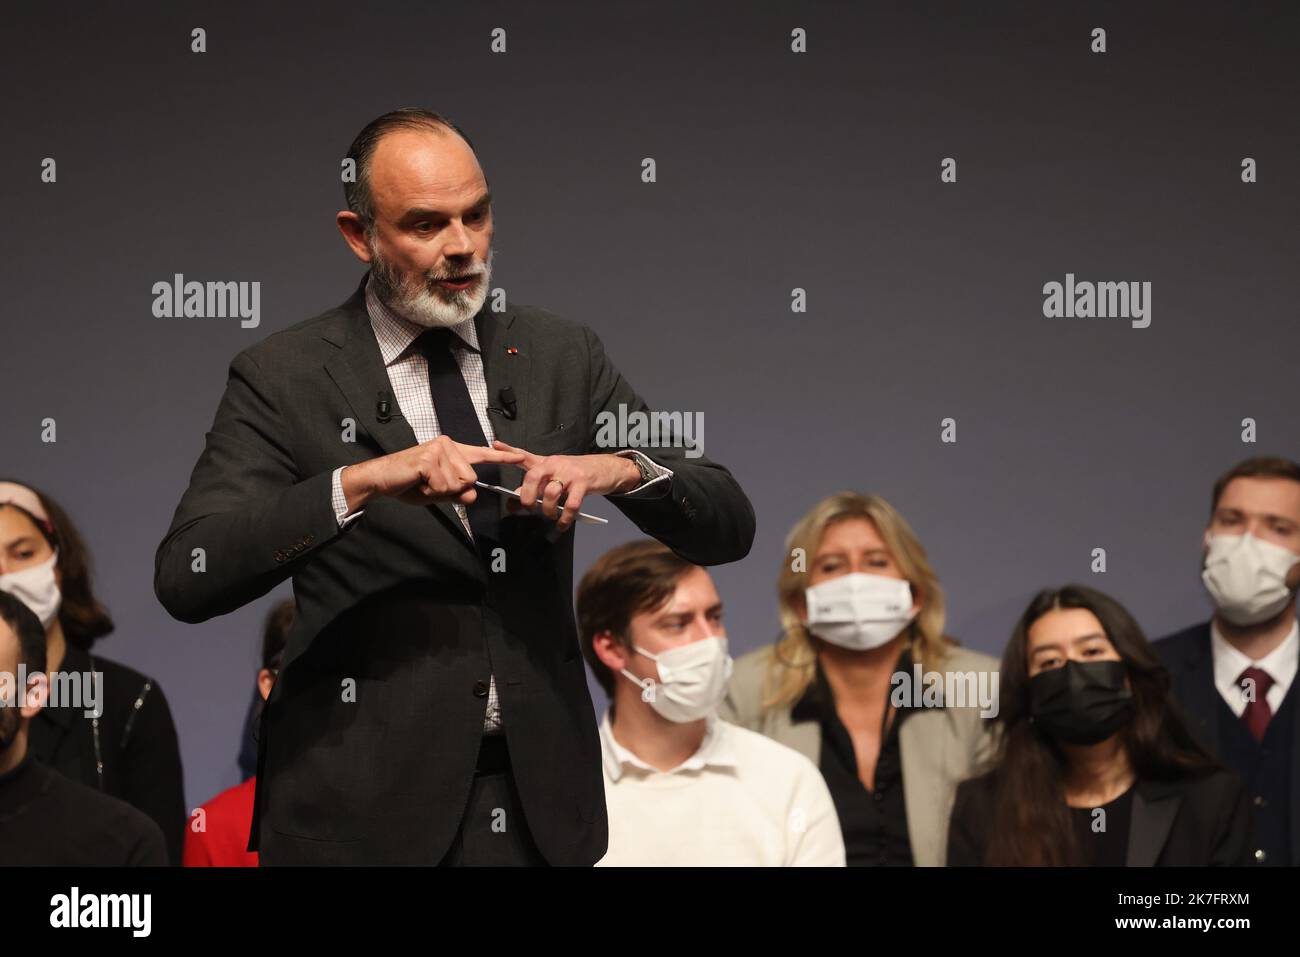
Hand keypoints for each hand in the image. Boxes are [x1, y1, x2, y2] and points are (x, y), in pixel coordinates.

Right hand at [342, 436, 525, 510]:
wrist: (381, 479)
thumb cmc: (409, 483)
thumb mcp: (439, 492)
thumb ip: (458, 493)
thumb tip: (474, 494)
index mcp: (452, 450)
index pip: (481, 454)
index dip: (502, 457)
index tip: (521, 458)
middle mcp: (448, 445)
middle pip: (471, 478)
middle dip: (452, 490)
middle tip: (430, 484)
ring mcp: (438, 450)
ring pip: (458, 484)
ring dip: (440, 491)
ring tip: (422, 482)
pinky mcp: (428, 459)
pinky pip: (443, 485)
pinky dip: (431, 490)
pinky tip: (418, 481)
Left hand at [490, 439, 640, 531]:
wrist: (605, 468)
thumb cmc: (576, 474)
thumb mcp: (555, 476)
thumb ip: (535, 487)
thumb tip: (513, 502)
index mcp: (546, 462)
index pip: (524, 455)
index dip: (509, 450)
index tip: (495, 446)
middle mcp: (555, 464)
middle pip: (533, 477)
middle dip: (527, 496)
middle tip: (529, 508)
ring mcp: (569, 473)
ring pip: (550, 493)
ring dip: (547, 510)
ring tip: (549, 516)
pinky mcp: (583, 483)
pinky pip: (571, 504)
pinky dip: (565, 518)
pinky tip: (563, 524)